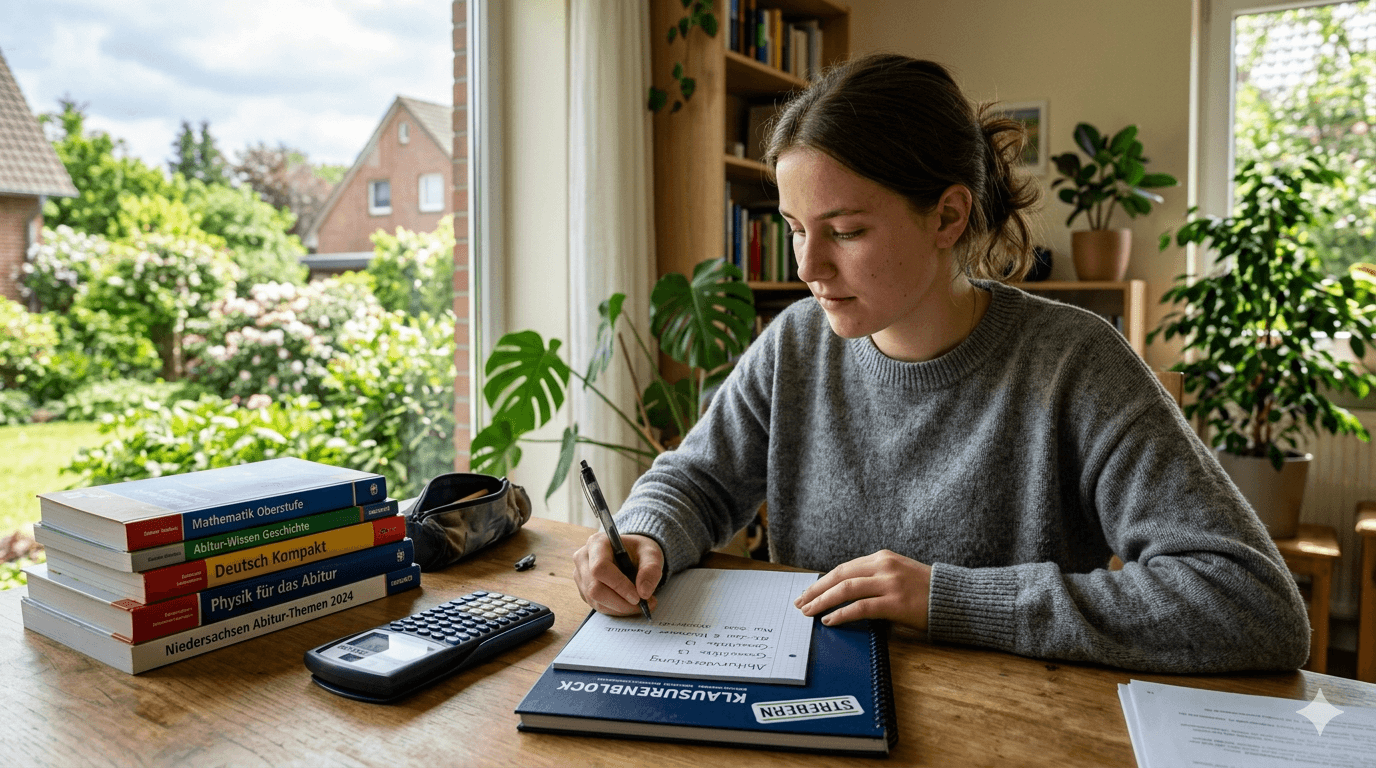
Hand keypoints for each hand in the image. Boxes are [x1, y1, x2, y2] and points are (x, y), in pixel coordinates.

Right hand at [573, 532, 663, 615]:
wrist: (631, 554)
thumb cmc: (639, 551)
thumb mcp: (651, 553)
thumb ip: (651, 569)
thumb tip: (644, 593)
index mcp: (597, 543)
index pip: (600, 568)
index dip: (618, 585)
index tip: (638, 597)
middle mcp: (583, 559)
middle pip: (595, 588)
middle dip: (621, 602)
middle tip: (643, 605)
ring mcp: (581, 576)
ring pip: (596, 601)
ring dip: (620, 608)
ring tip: (641, 604)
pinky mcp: (584, 590)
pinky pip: (598, 606)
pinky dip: (616, 609)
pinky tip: (629, 604)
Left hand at [794, 550, 932, 629]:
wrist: (956, 598)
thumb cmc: (926, 590)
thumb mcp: (898, 574)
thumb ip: (875, 579)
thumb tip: (844, 594)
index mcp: (883, 557)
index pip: (844, 568)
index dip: (823, 581)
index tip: (808, 592)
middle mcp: (884, 566)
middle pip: (840, 575)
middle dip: (816, 589)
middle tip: (800, 602)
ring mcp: (890, 583)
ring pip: (846, 589)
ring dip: (823, 601)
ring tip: (809, 612)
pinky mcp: (896, 602)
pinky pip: (861, 607)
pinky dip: (842, 614)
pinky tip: (830, 620)